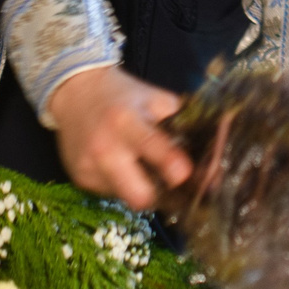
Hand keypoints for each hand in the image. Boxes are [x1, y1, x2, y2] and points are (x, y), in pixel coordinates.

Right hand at [42, 66, 190, 209]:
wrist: (74, 90)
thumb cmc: (123, 95)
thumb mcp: (153, 98)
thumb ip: (180, 122)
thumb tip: (213, 152)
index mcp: (127, 121)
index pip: (153, 148)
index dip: (173, 164)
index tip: (188, 175)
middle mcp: (105, 148)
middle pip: (138, 195)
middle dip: (160, 197)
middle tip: (172, 187)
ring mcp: (89, 166)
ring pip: (126, 197)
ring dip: (141, 189)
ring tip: (144, 170)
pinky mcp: (79, 178)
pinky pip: (110, 192)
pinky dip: (121, 183)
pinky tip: (122, 166)